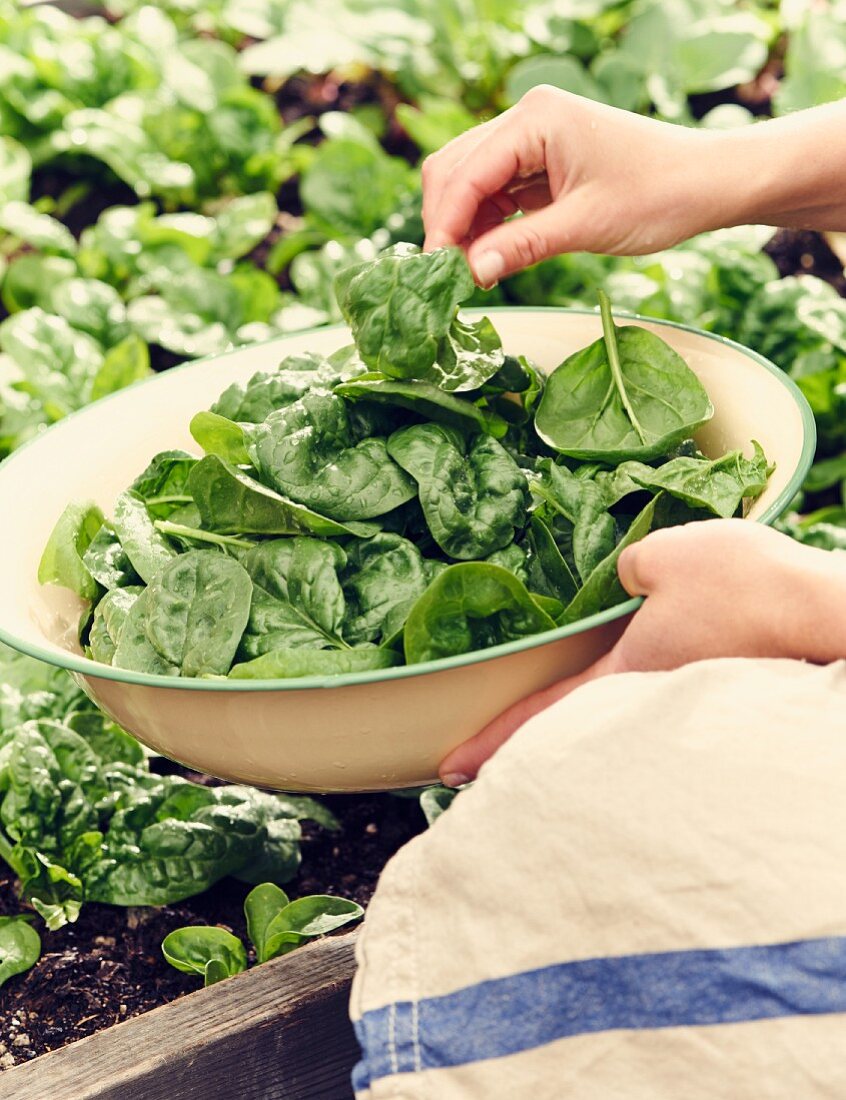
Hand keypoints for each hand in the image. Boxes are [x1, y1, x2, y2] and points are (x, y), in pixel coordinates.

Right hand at [421, 86, 726, 286]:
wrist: (707, 183)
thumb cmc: (658, 194)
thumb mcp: (586, 226)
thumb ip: (522, 246)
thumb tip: (471, 273)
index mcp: (536, 119)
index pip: (466, 172)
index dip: (444, 224)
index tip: (435, 272)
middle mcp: (526, 119)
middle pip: (454, 169)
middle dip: (446, 222)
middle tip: (447, 277)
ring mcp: (532, 139)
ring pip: (469, 182)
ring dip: (463, 226)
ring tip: (470, 274)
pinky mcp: (540, 161)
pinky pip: (494, 193)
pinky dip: (485, 225)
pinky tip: (489, 258)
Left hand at [439, 520, 845, 785]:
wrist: (824, 615)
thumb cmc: (741, 586)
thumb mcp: (664, 555)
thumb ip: (626, 567)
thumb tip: (625, 580)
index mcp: (622, 675)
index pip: (539, 716)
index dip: (489, 741)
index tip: (447, 770)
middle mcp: (650, 702)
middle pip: (574, 735)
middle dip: (528, 753)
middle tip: (484, 767)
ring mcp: (686, 704)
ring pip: (615, 723)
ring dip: (577, 733)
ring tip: (547, 737)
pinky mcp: (719, 691)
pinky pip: (657, 703)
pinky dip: (625, 709)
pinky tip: (630, 696)